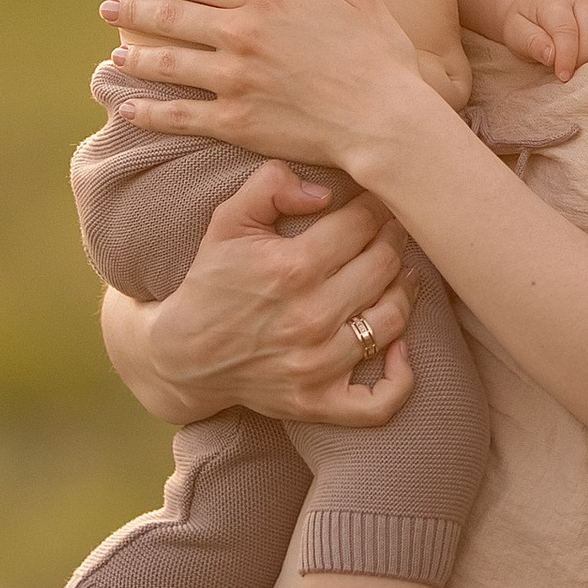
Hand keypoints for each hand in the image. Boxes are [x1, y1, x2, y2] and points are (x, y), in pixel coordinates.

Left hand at [98, 0, 444, 179]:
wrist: (384, 119)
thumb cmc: (378, 55)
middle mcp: (241, 34)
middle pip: (171, 17)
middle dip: (134, 9)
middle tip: (106, 6)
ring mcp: (234, 80)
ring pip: (168, 64)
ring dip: (137, 56)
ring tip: (116, 54)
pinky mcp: (235, 122)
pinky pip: (179, 115)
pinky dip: (149, 112)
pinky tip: (128, 109)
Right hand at [119, 159, 415, 427]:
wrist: (182, 354)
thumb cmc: (211, 280)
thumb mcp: (228, 220)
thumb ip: (271, 185)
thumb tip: (324, 192)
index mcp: (292, 267)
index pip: (361, 224)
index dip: (374, 207)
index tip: (374, 203)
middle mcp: (310, 317)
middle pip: (383, 265)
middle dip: (393, 240)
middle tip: (392, 231)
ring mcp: (317, 364)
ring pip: (390, 320)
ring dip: (404, 292)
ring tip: (402, 273)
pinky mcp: (317, 402)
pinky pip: (379, 401)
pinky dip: (401, 377)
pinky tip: (401, 347)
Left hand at [500, 0, 587, 81]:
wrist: (539, 5)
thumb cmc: (527, 23)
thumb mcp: (516, 33)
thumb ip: (531, 43)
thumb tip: (551, 56)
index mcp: (552, 0)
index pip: (565, 29)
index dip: (567, 57)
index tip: (563, 77)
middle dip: (584, 59)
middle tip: (572, 74)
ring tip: (585, 66)